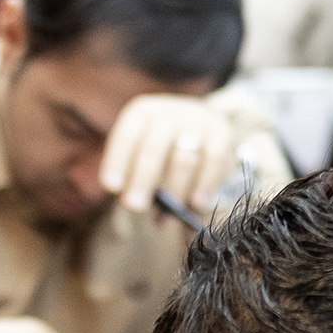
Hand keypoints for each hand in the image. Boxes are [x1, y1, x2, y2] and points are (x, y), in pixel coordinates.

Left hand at [99, 95, 237, 215]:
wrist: (201, 123)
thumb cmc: (163, 147)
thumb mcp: (142, 151)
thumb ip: (134, 174)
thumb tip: (133, 203)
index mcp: (142, 112)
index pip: (127, 135)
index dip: (118, 160)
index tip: (111, 187)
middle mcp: (169, 112)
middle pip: (154, 148)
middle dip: (143, 179)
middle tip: (135, 206)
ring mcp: (198, 120)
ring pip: (184, 159)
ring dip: (174, 192)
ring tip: (166, 219)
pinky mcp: (221, 131)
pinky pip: (214, 160)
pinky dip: (205, 184)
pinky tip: (197, 204)